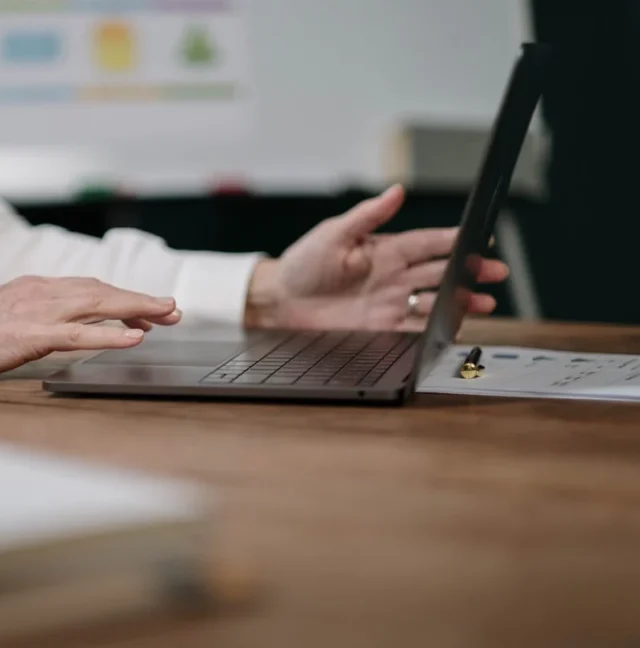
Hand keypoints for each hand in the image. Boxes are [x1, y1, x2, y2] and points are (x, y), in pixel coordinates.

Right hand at [0, 276, 180, 380]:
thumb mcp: (7, 314)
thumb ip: (38, 315)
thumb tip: (68, 326)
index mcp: (37, 288)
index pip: (91, 288)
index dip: (124, 297)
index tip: (151, 308)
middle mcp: (42, 292)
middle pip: (103, 291)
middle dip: (141, 300)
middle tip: (174, 310)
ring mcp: (36, 312)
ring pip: (98, 305)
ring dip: (136, 309)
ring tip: (166, 316)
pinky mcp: (29, 335)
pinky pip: (78, 334)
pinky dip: (109, 334)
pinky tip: (135, 337)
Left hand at [245, 185, 508, 330]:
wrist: (279, 300)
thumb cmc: (302, 263)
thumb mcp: (333, 233)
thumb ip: (367, 215)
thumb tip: (396, 191)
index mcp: (385, 249)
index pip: (428, 242)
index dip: (454, 240)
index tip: (481, 237)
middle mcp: (392, 275)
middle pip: (440, 271)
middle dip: (470, 270)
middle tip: (496, 271)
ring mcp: (388, 301)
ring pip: (434, 300)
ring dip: (460, 300)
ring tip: (485, 301)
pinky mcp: (380, 326)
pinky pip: (414, 327)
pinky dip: (435, 328)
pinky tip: (453, 326)